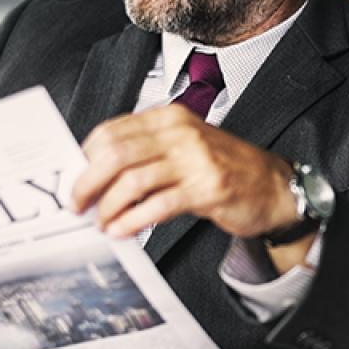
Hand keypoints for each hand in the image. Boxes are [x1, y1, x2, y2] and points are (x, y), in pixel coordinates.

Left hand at [70, 104, 299, 239]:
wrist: (273, 187)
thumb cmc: (223, 169)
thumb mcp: (182, 148)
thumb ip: (145, 154)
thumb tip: (95, 175)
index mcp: (169, 118)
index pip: (112, 131)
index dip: (85, 158)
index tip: (75, 180)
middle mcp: (180, 133)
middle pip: (116, 154)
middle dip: (87, 183)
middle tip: (77, 204)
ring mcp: (195, 159)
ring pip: (132, 180)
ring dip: (108, 206)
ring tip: (101, 222)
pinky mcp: (207, 188)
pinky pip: (157, 205)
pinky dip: (132, 220)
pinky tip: (122, 230)